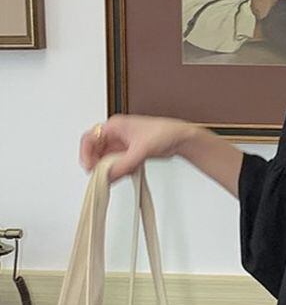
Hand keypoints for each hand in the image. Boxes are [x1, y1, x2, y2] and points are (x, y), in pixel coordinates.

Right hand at [79, 114, 195, 184]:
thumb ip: (124, 164)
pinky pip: (118, 164)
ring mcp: (122, 145)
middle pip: (96, 151)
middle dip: (98, 164)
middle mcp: (116, 135)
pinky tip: (125, 175)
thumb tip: (110, 175)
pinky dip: (119, 171)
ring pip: (107, 159)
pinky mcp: (130, 154)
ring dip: (109, 169)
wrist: (180, 138)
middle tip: (101, 177)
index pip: (90, 138)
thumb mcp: (141, 149)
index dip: (86, 153)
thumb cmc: (163, 132)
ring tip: (113, 178)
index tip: (89, 167)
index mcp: (114, 126)